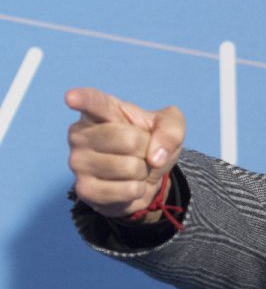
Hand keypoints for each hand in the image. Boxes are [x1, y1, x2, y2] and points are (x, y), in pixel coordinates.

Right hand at [65, 87, 185, 219]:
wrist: (145, 176)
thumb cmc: (150, 142)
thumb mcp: (170, 127)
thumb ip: (171, 130)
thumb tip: (155, 157)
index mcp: (101, 111)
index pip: (92, 102)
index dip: (82, 99)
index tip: (72, 97)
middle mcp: (80, 134)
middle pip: (129, 140)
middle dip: (148, 149)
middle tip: (141, 151)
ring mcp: (78, 162)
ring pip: (129, 167)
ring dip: (142, 171)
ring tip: (133, 167)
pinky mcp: (83, 189)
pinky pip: (125, 191)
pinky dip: (137, 190)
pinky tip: (128, 184)